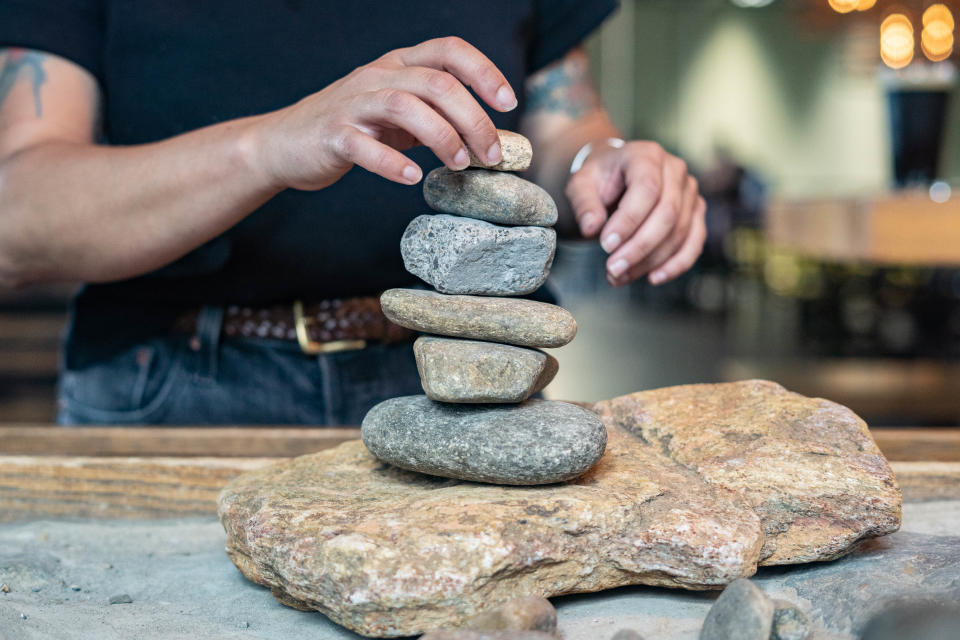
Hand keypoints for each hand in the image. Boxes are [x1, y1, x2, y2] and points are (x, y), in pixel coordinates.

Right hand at [250, 37, 516, 190]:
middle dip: (473, 118)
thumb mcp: (398, 115)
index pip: (449, 50)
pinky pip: (364, 146)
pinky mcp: (332, 136)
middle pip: (436, 82)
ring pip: (406, 106)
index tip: (509, 103)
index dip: (484, 71)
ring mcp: (352, 104)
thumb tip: (488, 137)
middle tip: (491, 154)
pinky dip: (393, 163)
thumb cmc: (352, 129)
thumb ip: (436, 116)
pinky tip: (413, 176)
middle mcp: (377, 76)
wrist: (284, 145)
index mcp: (398, 65)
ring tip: (459, 165)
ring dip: (442, 137)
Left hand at [565, 141, 706, 285]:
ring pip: (679, 232)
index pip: (646, 189)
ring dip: (650, 261)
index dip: (628, 221)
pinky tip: (653, 278)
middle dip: (639, 247)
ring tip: (619, 277)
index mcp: (646, 155)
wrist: (615, 177)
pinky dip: (676, 265)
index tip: (605, 245)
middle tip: (612, 269)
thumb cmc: (598, 180)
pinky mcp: (695, 213)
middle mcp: (675, 170)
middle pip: (667, 213)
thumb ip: (584, 204)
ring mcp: (689, 192)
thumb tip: (591, 229)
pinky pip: (694, 242)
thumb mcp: (581, 185)